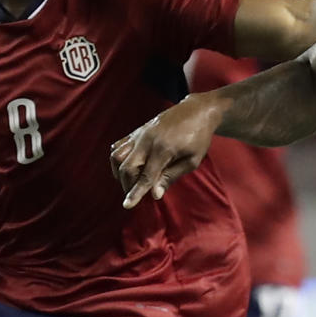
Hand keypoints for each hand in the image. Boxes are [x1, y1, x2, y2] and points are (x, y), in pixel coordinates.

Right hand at [110, 95, 224, 208]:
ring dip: (120, 173)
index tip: (127, 205)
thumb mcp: (192, 161)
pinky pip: (118, 146)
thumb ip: (171, 176)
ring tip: (130, 182)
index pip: (145, 176)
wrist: (197, 111)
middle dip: (128, 185)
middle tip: (136, 195)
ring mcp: (140, 134)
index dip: (136, 193)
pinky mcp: (137, 131)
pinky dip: (118, 159)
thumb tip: (155, 194)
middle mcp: (147, 140)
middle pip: (126, 168)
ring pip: (117, 156)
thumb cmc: (199, 137)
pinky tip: (127, 167)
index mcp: (163, 149)